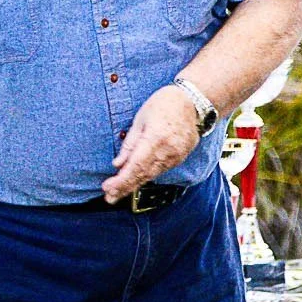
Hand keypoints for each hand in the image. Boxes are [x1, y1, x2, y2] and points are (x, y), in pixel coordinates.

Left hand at [103, 85, 201, 201]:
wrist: (193, 103)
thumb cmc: (163, 105)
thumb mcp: (140, 119)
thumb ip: (129, 144)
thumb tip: (118, 164)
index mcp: (155, 138)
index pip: (135, 166)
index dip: (121, 180)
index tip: (107, 188)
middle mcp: (167, 151)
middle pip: (143, 175)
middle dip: (125, 187)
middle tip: (109, 197)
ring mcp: (176, 156)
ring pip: (152, 175)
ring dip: (134, 185)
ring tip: (118, 193)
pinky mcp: (180, 158)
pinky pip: (161, 171)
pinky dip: (147, 177)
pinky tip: (136, 182)